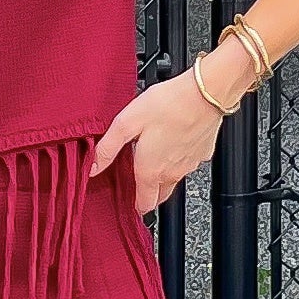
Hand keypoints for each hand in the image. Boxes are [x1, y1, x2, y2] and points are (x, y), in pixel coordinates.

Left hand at [90, 68, 228, 212]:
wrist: (206, 92)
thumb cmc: (168, 104)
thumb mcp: (126, 123)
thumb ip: (107, 149)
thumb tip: (92, 168)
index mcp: (151, 171)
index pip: (144, 205)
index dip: (134, 206)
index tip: (127, 201)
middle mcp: (172, 173)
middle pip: (160, 197)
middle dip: (148, 194)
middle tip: (137, 180)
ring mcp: (190, 165)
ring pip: (173, 180)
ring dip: (162, 175)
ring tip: (152, 154)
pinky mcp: (203, 153)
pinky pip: (187, 163)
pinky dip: (178, 158)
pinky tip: (171, 141)